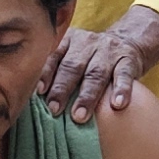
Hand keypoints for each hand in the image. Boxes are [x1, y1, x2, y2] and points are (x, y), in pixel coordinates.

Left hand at [42, 4, 158, 124]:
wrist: (128, 41)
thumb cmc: (90, 59)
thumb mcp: (72, 56)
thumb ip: (55, 72)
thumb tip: (30, 100)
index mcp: (69, 41)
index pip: (53, 56)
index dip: (46, 74)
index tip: (38, 92)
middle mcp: (87, 43)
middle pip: (73, 66)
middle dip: (62, 89)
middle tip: (54, 110)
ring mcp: (108, 51)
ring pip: (96, 73)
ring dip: (87, 96)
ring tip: (80, 116)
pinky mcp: (128, 60)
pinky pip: (124, 75)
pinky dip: (121, 90)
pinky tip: (117, 105)